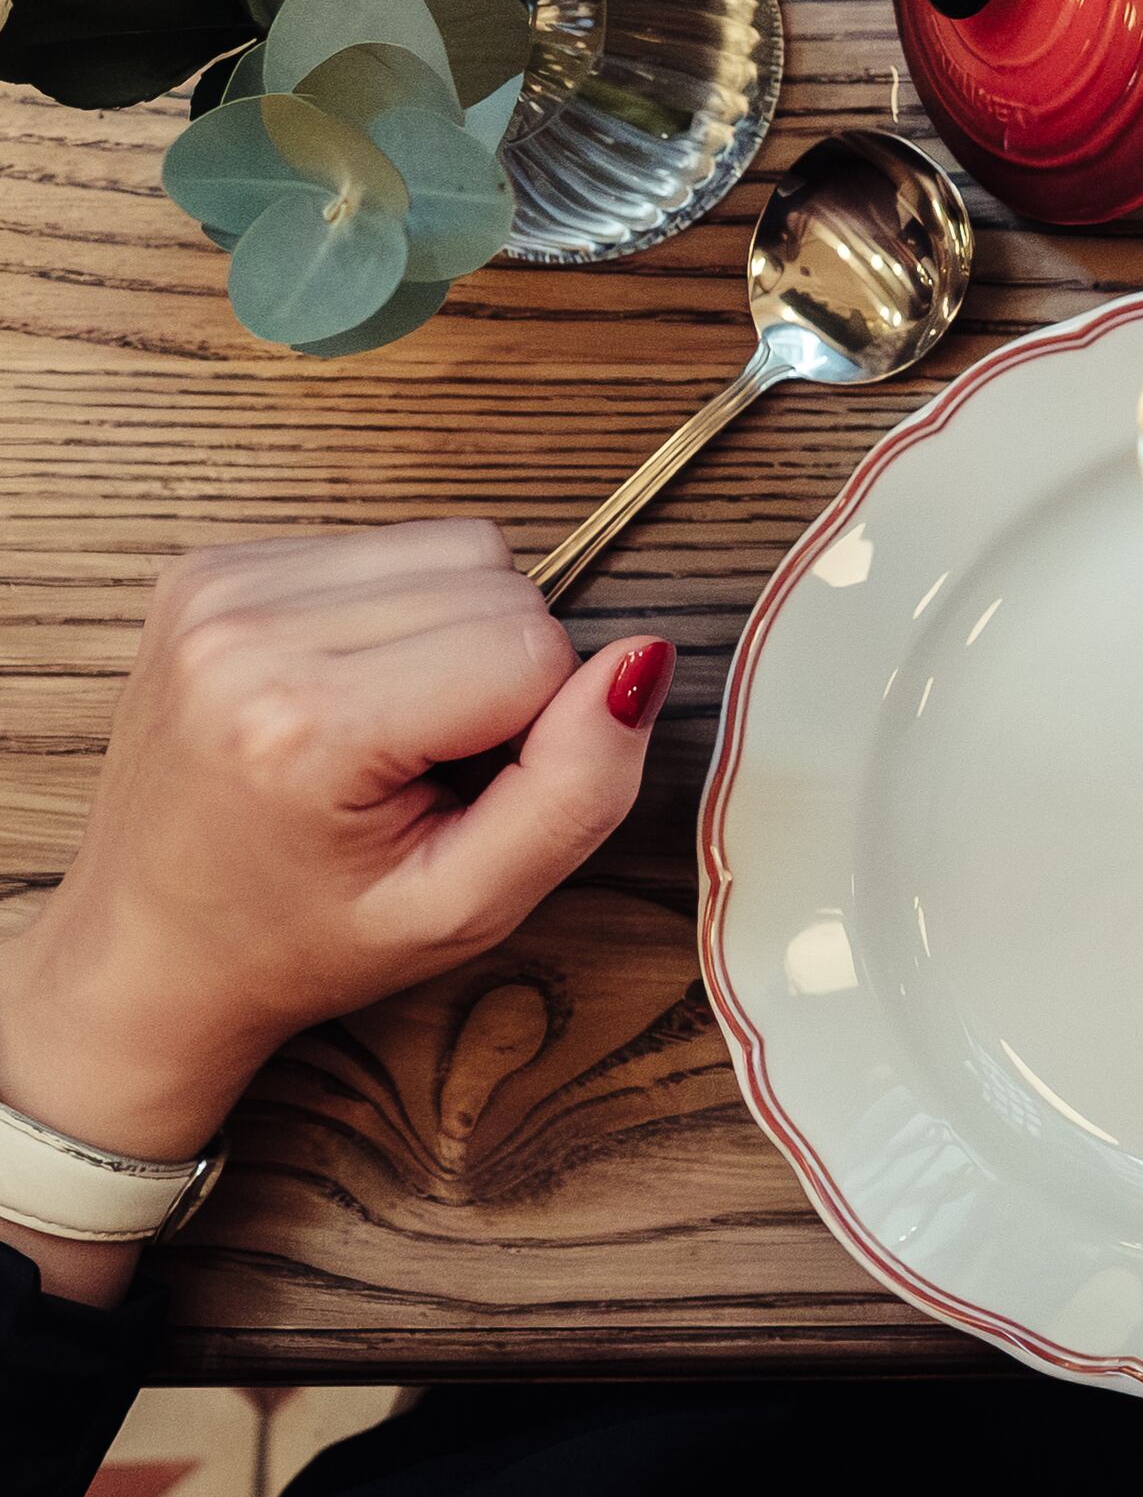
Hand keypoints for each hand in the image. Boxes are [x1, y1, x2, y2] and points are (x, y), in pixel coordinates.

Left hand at [0, 522, 664, 1302]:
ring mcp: (217, 590)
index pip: (535, 648)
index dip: (533, 729)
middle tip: (421, 768)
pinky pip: (385, 544)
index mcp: (305, 726)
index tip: (460, 794)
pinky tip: (343, 691)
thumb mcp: (467, 908)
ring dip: (449, 633)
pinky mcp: (206, 568)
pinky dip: (392, 613)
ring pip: (455, 550)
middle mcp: (247, 635)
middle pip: (500, 584)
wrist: (147, 953)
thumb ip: (579, 790)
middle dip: (495, 674)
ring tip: (381, 729)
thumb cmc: (304, 939)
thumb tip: (642, 658)